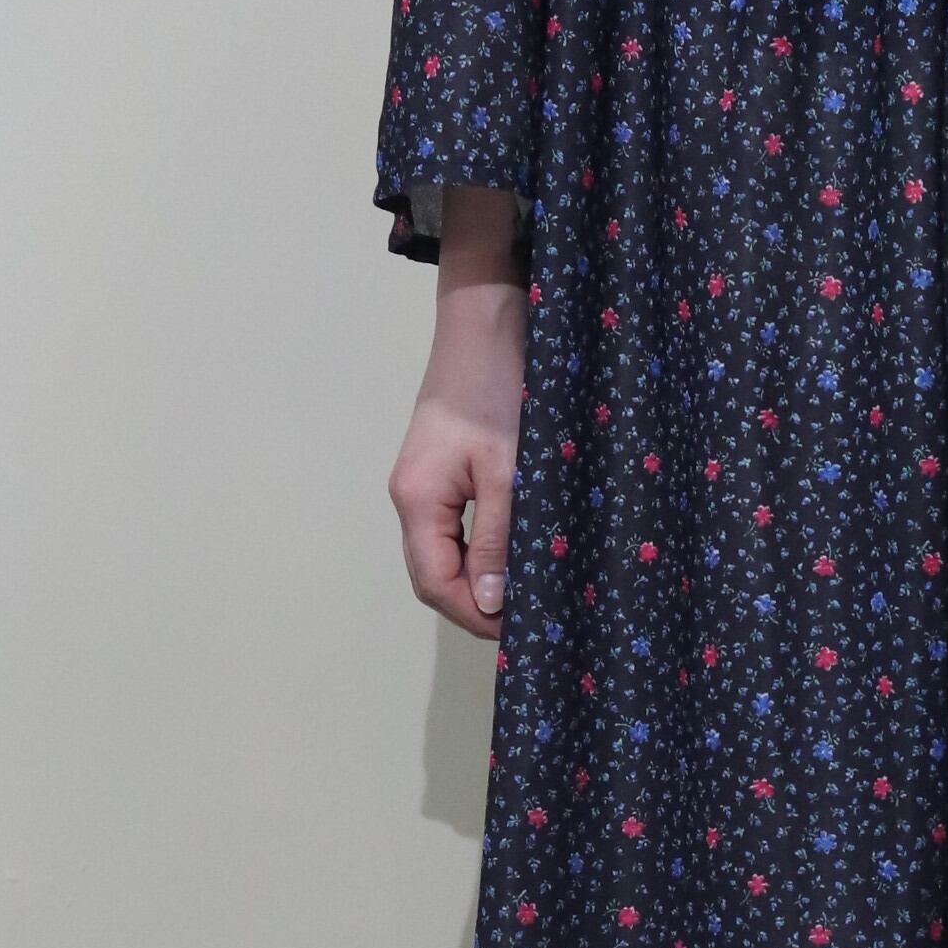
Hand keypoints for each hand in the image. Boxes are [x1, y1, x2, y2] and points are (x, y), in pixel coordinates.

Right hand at [389, 186, 527, 640]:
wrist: (489, 316)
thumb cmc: (499, 386)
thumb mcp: (508, 469)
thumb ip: (499, 538)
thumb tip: (491, 602)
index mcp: (417, 499)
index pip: (435, 584)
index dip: (474, 616)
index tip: (521, 631)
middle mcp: (412, 495)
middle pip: (437, 573)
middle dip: (480, 602)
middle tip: (534, 616)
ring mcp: (426, 481)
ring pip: (450, 551)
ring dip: (487, 575)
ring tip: (535, 589)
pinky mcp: (446, 467)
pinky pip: (461, 525)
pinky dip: (489, 546)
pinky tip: (523, 549)